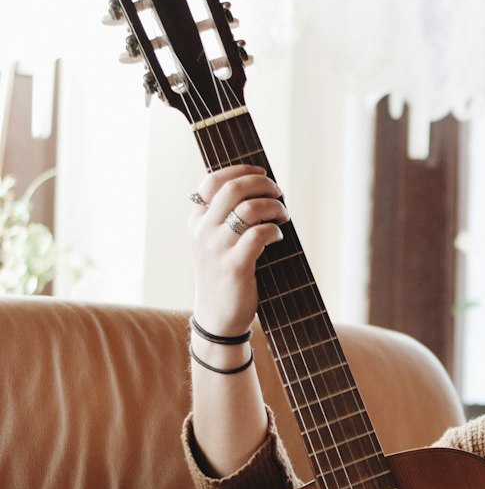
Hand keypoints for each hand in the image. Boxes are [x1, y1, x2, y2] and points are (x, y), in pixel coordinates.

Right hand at [189, 164, 288, 335]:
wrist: (217, 319)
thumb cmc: (223, 277)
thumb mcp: (214, 244)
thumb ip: (226, 219)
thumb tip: (260, 191)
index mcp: (197, 222)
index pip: (212, 181)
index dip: (240, 170)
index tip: (261, 172)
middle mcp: (203, 231)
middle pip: (233, 188)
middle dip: (262, 184)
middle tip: (279, 192)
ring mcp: (217, 248)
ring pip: (249, 209)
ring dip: (273, 207)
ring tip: (282, 216)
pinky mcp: (234, 266)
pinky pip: (258, 235)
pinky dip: (273, 231)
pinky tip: (277, 237)